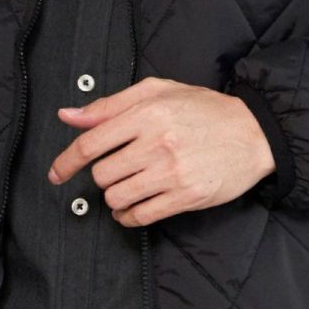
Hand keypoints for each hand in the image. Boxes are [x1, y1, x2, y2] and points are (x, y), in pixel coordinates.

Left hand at [47, 77, 275, 225]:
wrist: (253, 133)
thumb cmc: (203, 108)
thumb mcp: (158, 91)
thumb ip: (110, 105)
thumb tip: (68, 116)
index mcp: (148, 112)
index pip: (92, 142)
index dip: (66, 161)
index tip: (56, 173)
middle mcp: (158, 142)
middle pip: (102, 174)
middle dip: (102, 176)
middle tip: (116, 170)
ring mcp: (172, 172)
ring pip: (118, 197)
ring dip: (115, 197)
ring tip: (127, 187)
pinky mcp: (186, 196)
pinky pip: (141, 216)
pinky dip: (128, 217)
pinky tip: (132, 208)